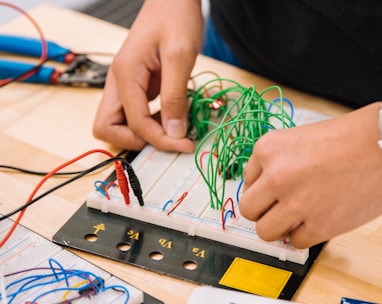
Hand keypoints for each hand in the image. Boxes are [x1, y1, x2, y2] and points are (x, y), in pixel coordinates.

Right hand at [93, 0, 202, 151]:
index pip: (135, 123)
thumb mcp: (180, 56)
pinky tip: (170, 117)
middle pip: (107, 129)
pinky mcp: (135, 86)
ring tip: (172, 129)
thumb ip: (175, 97)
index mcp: (125, 74)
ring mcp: (124, 85)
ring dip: (142, 134)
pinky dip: (149, 123)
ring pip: (117, 124)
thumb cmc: (175, 17)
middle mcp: (118, 82)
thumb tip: (174, 133)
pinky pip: (133, 115)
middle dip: (136, 140)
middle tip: (167, 139)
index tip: (184, 144)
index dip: (160, 140)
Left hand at [239, 102, 381, 247]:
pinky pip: (296, 242)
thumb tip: (257, 189)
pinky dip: (303, 235)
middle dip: (262, 211)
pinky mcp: (320, 225)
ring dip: (278, 228)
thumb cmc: (345, 140)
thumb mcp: (295, 140)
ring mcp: (297, 202)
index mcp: (267, 149)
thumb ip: (271, 163)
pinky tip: (316, 219)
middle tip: (278, 208)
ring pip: (265, 232)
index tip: (275, 190)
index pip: (246, 182)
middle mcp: (277, 175)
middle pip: (248, 210)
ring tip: (295, 217)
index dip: (262, 188)